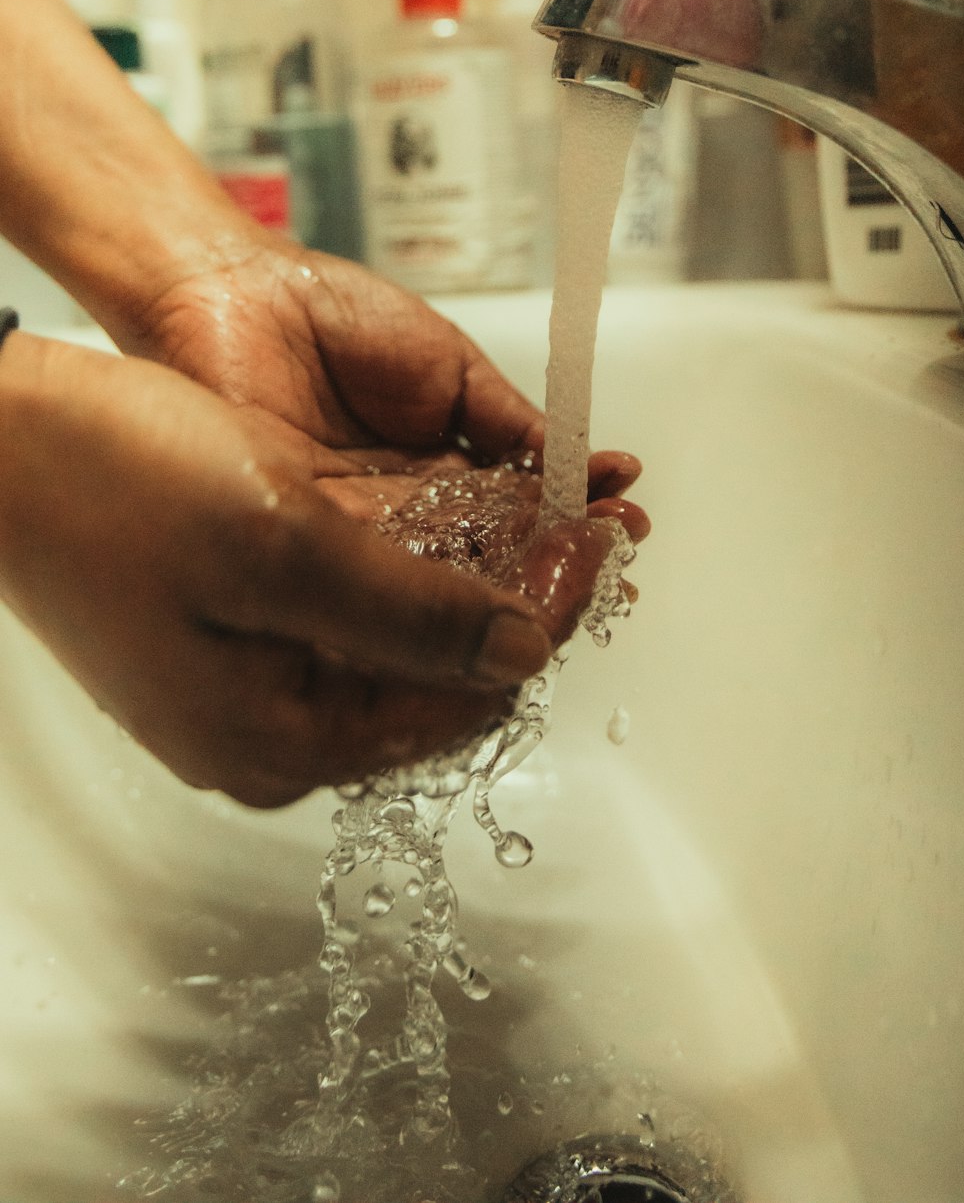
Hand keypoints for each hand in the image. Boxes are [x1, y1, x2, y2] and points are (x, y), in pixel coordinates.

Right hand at [0, 334, 637, 808]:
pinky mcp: (234, 641)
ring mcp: (250, 691)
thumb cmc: (110, 482)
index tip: (595, 542)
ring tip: (530, 517)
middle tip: (573, 527)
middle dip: (513, 600)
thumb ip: (413, 612)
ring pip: (399, 644)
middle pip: (435, 678)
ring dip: (468, 579)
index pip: (464, 693)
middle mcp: (271, 737)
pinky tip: (444, 521)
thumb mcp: (283, 542)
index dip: (543, 615)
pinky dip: (408, 570)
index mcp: (283, 740)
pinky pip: (349, 618)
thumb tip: (520, 652)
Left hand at [114, 238, 648, 543]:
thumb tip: (576, 462)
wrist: (228, 298)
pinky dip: (443, 587)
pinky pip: (390, 575)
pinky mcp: (321, 548)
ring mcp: (368, 535)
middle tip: (617, 574)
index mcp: (447, 465)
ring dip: (517, 585)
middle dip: (562, 563)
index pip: (524, 504)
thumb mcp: (448, 364)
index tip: (625, 515)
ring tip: (580, 591)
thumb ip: (506, 419)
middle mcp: (413, 511)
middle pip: (497, 552)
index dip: (575, 515)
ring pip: (452, 574)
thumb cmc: (334, 314)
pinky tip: (497, 594)